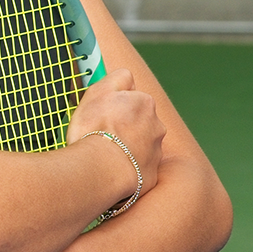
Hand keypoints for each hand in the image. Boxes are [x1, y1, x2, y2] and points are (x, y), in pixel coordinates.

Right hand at [66, 68, 164, 199]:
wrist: (102, 168)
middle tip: (101, 134)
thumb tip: (127, 77)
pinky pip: (137, 167)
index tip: (101, 115)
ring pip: (139, 144)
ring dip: (126, 146)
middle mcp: (157, 125)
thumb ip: (117, 78)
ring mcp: (155, 151)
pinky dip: (126, 167)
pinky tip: (110, 168)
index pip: (131, 98)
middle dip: (124, 126)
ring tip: (104, 154)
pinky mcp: (150, 174)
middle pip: (138, 122)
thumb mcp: (99, 91)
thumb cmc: (96, 128)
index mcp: (144, 103)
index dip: (114, 106)